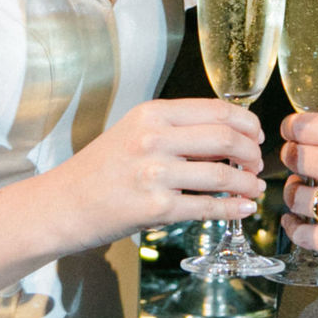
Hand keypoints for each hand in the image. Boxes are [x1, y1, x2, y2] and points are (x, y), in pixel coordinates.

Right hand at [48, 98, 265, 250]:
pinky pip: (207, 207)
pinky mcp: (155, 208)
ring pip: (222, 174)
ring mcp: (155, 174)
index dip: (246, 123)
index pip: (217, 109)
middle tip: (256, 164)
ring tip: (254, 189)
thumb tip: (229, 139)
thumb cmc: (100, 169)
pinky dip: (232, 209)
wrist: (61, 205)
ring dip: (247, 183)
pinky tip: (242, 208)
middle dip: (251, 152)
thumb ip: (178, 132)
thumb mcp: (135, 133)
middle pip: (226, 137)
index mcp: (152, 113)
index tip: (255, 135)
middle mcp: (154, 138)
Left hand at [279, 112, 317, 279]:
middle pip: (295, 158)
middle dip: (291, 158)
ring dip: (294, 193)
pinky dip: (295, 228)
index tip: (290, 132)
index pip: (307, 126)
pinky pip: (304, 235)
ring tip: (300, 193)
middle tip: (294, 162)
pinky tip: (297, 223)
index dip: (291, 129)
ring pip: (295, 196)